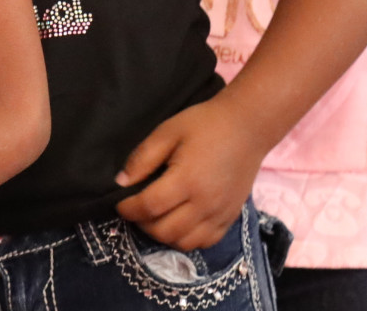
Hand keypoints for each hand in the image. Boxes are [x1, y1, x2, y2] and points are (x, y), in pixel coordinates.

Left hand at [114, 95, 265, 250]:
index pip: (149, 207)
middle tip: (136, 209)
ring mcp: (220, 214)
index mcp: (186, 180)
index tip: (119, 203)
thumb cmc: (205, 124)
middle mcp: (204, 203)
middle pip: (165, 231)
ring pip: (184, 242)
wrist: (247, 127)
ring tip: (155, 217)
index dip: (128, 209)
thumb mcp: (168, 131)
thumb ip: (143, 158)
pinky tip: (179, 224)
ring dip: (163, 235)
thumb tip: (121, 182)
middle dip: (142, 224)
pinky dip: (187, 239)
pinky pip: (205, 243)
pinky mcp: (231, 217)